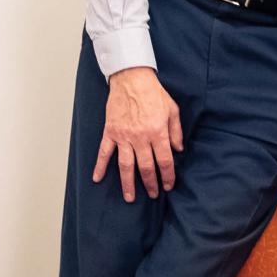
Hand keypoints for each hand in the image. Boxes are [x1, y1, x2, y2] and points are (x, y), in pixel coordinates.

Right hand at [93, 67, 183, 201]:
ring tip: (130, 197)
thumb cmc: (154, 93)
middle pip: (145, 167)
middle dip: (150, 183)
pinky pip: (104, 152)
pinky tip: (97, 178)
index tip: (168, 185)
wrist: (132, 79)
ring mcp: (123, 136)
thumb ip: (176, 132)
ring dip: (128, 183)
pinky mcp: (110, 132)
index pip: (164, 161)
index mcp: (158, 133)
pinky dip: (100, 166)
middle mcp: (140, 137)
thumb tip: (179, 149)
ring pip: (125, 165)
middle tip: (153, 194)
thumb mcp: (173, 110)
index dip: (167, 176)